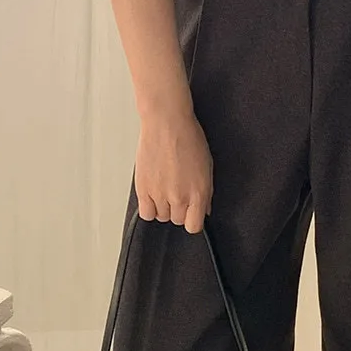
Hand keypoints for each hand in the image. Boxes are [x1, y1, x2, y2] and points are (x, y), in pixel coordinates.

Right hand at [134, 109, 213, 234]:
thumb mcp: (207, 166)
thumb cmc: (188, 138)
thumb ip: (206, 192)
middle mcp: (179, 197)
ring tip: (165, 188)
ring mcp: (160, 195)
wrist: (167, 124)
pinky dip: (149, 207)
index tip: (192, 214)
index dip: (193, 220)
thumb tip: (205, 209)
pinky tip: (153, 195)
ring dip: (164, 207)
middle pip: (178, 220)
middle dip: (179, 210)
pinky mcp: (143, 189)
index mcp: (198, 193)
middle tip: (178, 192)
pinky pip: (146, 213)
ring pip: (161, 217)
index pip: (194, 226)